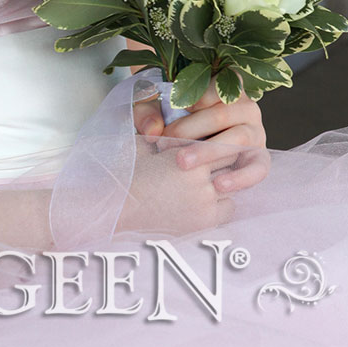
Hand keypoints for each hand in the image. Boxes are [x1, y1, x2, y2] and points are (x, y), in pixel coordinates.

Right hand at [117, 129, 240, 237]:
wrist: (116, 210)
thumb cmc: (126, 174)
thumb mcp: (144, 144)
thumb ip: (168, 132)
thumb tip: (180, 124)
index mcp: (187, 155)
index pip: (223, 145)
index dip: (217, 144)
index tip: (213, 145)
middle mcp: (200, 180)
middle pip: (230, 164)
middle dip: (222, 163)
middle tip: (216, 162)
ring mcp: (204, 204)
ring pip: (231, 186)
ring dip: (224, 183)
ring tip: (209, 182)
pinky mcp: (203, 223)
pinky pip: (227, 209)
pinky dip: (221, 204)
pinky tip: (206, 201)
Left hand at [126, 38, 271, 195]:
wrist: (190, 143)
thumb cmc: (174, 121)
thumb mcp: (158, 110)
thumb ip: (149, 114)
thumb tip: (152, 131)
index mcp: (226, 86)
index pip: (213, 86)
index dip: (190, 99)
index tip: (169, 109)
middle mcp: (246, 107)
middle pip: (221, 115)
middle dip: (189, 130)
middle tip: (164, 145)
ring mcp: (255, 133)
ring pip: (238, 138)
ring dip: (208, 151)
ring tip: (183, 163)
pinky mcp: (259, 158)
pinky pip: (257, 168)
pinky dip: (239, 178)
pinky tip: (218, 185)